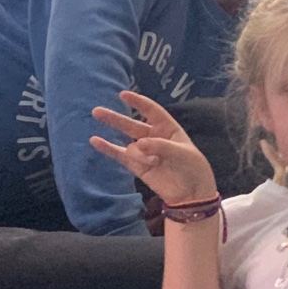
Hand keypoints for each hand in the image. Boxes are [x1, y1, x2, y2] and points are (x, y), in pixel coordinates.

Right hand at [90, 92, 216, 204]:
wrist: (192, 194)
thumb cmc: (193, 168)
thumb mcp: (182, 154)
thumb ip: (160, 146)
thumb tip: (139, 144)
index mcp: (168, 128)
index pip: (151, 111)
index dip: (138, 102)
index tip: (122, 95)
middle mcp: (154, 137)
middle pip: (131, 125)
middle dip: (115, 119)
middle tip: (96, 111)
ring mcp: (144, 152)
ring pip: (131, 147)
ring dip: (139, 155)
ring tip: (154, 162)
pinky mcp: (137, 166)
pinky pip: (120, 155)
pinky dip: (108, 149)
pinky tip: (95, 141)